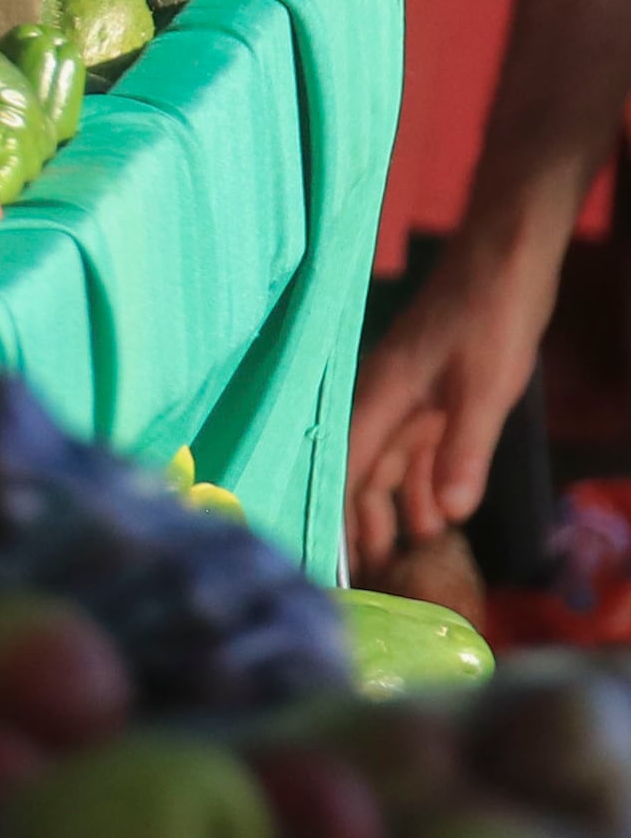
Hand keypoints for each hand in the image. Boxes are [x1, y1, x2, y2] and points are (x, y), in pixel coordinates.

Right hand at [349, 227, 562, 570]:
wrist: (507, 257)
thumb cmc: (491, 317)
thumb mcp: (485, 389)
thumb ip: (463, 452)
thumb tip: (449, 515)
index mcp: (380, 396)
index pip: (345, 468)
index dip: (335, 515)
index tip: (330, 563)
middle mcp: (382, 398)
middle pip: (361, 472)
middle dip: (364, 524)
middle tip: (373, 580)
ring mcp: (407, 395)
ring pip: (390, 464)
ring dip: (397, 509)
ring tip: (406, 562)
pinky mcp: (432, 393)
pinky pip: (417, 449)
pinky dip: (424, 483)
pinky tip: (440, 515)